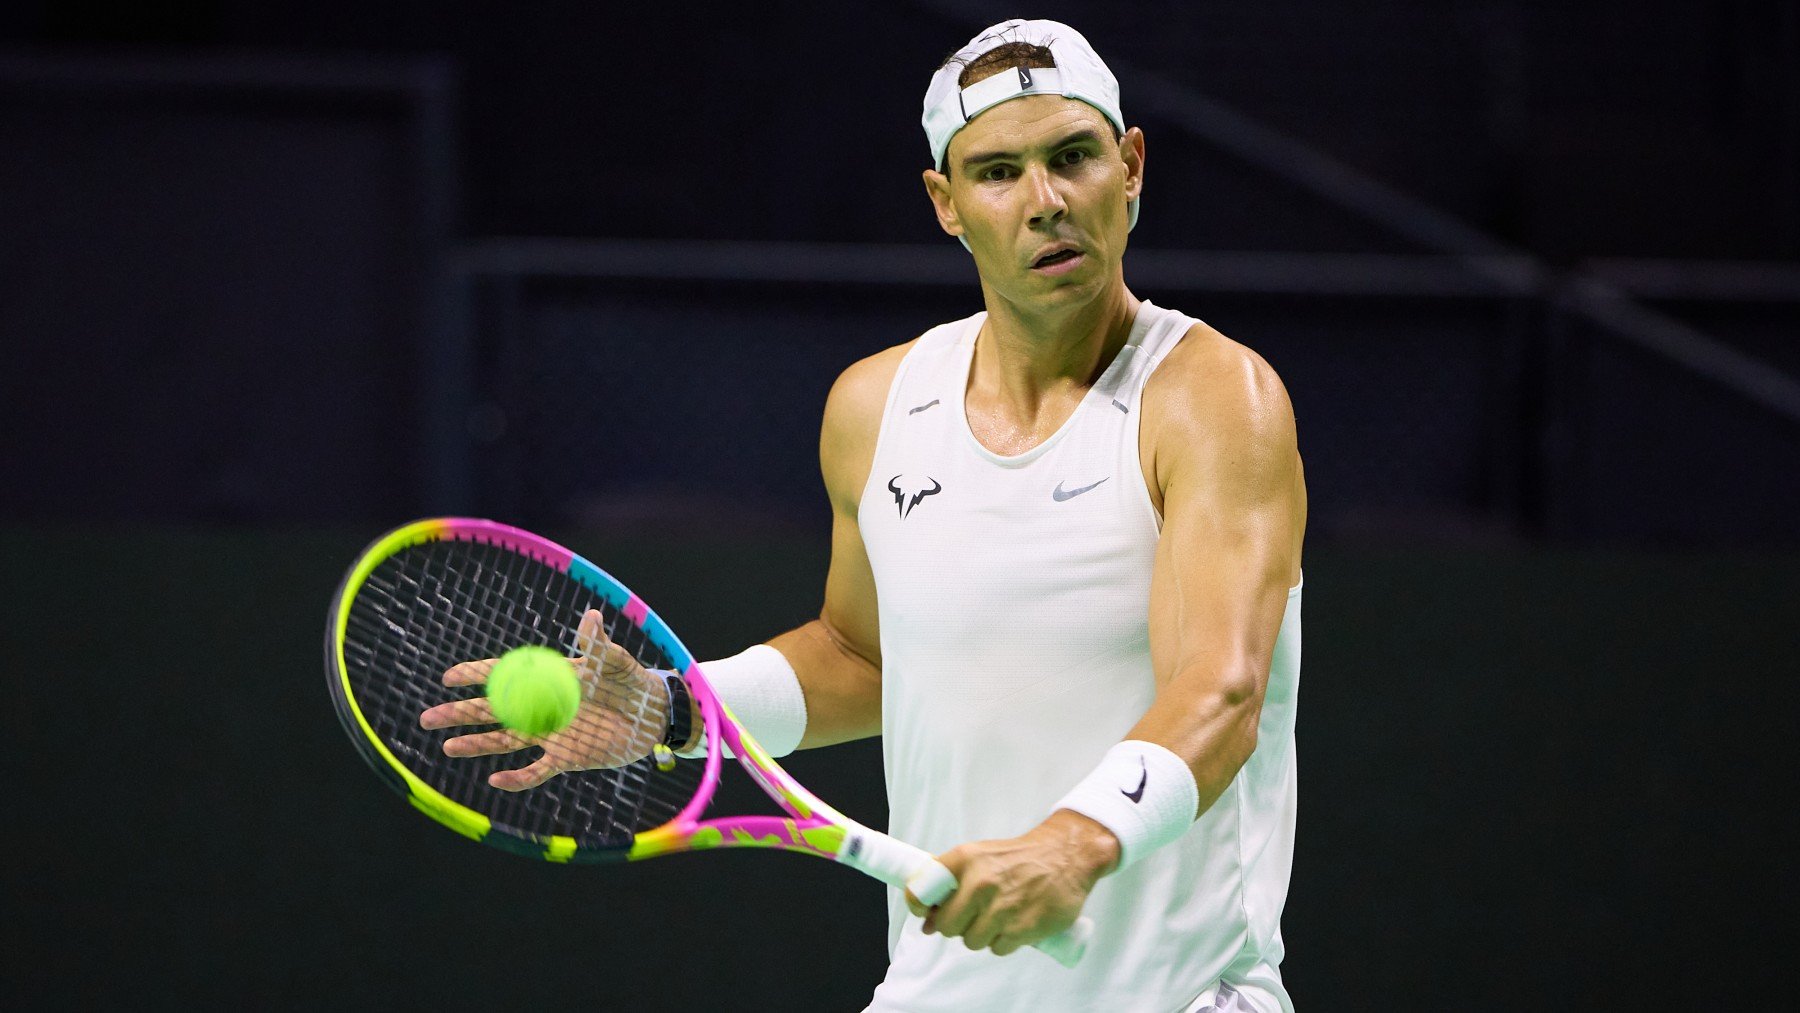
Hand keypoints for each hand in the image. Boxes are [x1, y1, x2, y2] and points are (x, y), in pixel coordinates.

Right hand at [419, 608, 668, 790]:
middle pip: (493, 712)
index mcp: (547, 679)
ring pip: (505, 742)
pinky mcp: (566, 758)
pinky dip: (517, 779)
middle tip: (427, 717)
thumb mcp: (615, 660)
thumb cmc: (631, 680)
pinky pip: (535, 771)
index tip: (449, 677)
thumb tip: (591, 615)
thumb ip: (598, 644)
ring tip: (446, 748)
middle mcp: (542, 707)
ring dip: (476, 745)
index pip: (505, 676)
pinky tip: (494, 781)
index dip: (477, 676)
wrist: (653, 714)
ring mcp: (551, 734)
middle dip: (459, 714)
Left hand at [904, 810, 1119, 956]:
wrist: (1066, 856)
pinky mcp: (1022, 928)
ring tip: (997, 919)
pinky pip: (997, 949)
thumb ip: (952, 879)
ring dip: (981, 936)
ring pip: (971, 941)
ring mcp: (1001, 907)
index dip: (920, 906)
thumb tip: (925, 916)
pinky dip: (1003, 943)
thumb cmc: (1019, 858)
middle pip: (947, 926)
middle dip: (956, 926)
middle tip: (971, 918)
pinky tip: (1013, 926)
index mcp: (965, 859)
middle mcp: (980, 882)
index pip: (923, 888)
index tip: (925, 913)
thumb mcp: (980, 855)